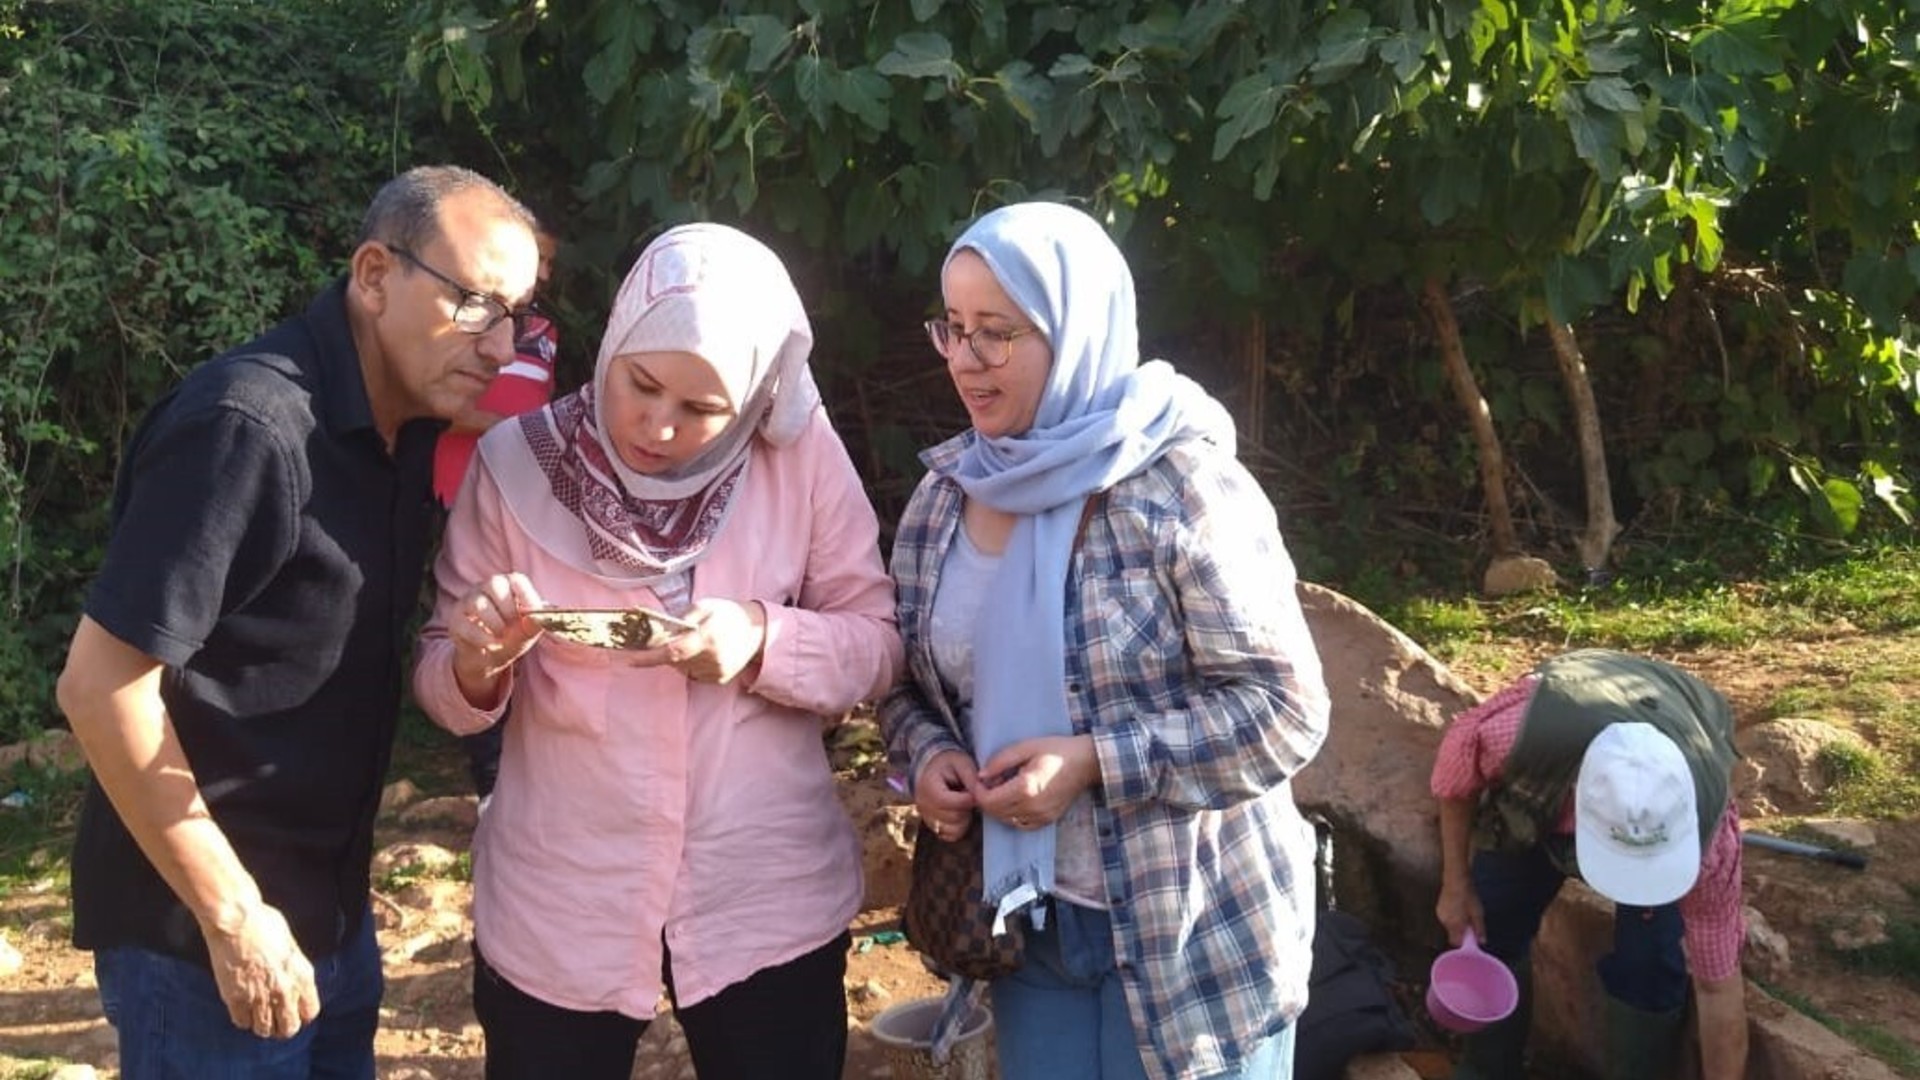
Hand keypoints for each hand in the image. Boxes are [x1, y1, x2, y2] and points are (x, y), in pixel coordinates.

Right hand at [199, 899, 318, 1039]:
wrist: (236, 920)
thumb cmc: (264, 924)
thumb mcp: (290, 946)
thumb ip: (294, 968)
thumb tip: (292, 980)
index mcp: (302, 975)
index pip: (310, 1012)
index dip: (301, 1014)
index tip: (294, 1011)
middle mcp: (285, 990)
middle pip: (288, 1028)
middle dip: (282, 1027)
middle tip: (275, 1020)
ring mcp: (260, 996)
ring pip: (264, 1030)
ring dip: (262, 1025)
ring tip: (258, 1015)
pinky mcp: (236, 998)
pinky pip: (241, 1022)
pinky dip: (242, 1019)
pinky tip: (242, 1008)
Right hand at [451, 573, 544, 705]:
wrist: (489, 657)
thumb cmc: (512, 637)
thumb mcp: (528, 632)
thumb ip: (536, 624)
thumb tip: (542, 617)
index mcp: (508, 586)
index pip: (517, 579)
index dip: (526, 595)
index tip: (531, 613)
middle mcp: (486, 588)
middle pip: (494, 583)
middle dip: (508, 608)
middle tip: (512, 625)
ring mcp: (468, 601)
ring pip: (478, 603)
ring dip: (495, 624)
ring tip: (501, 636)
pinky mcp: (455, 620)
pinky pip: (466, 625)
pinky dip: (482, 638)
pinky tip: (489, 644)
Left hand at [627, 599, 763, 685]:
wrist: (758, 631)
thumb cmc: (728, 614)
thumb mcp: (704, 606)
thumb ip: (681, 619)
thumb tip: (657, 633)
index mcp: (708, 638)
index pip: (672, 652)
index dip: (649, 658)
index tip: (630, 660)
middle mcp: (712, 659)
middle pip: (675, 661)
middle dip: (667, 650)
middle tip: (676, 636)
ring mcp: (717, 672)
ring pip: (683, 668)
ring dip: (681, 657)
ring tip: (697, 641)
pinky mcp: (719, 680)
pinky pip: (694, 673)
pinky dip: (692, 663)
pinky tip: (705, 651)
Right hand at [914, 749, 983, 840]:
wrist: (933, 766)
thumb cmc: (949, 763)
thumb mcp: (962, 763)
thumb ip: (972, 778)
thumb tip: (981, 795)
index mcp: (929, 787)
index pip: (953, 803)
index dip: (969, 799)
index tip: (972, 789)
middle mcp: (923, 805)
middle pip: (954, 817)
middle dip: (967, 808)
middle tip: (968, 795)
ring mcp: (926, 817)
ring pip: (953, 829)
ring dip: (964, 819)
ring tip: (963, 804)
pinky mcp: (932, 825)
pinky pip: (949, 835)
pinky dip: (958, 827)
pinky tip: (959, 813)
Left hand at [974, 735, 1098, 829]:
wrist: (1086, 763)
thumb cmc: (1056, 750)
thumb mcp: (1025, 747)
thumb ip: (1000, 761)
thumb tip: (980, 775)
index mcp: (1026, 787)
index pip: (988, 800)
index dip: (978, 791)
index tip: (980, 779)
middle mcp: (1032, 807)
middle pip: (994, 812)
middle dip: (986, 799)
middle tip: (992, 782)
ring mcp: (1040, 817)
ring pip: (1005, 820)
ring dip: (998, 807)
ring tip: (1004, 788)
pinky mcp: (1046, 821)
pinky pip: (1020, 824)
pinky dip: (1011, 815)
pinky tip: (1016, 799)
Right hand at [1435, 878, 1484, 946]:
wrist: (1456, 880)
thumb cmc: (1468, 897)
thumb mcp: (1478, 913)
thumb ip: (1479, 929)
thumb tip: (1482, 941)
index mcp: (1455, 925)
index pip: (1456, 942)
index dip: (1464, 942)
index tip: (1471, 938)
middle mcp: (1445, 922)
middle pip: (1453, 934)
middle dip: (1461, 932)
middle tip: (1470, 924)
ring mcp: (1441, 915)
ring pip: (1450, 926)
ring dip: (1457, 924)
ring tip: (1465, 914)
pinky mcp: (1439, 909)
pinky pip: (1446, 919)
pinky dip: (1453, 917)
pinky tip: (1458, 908)